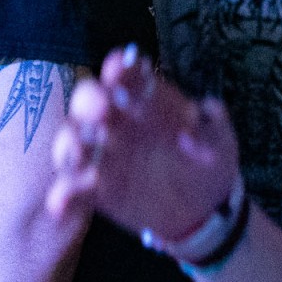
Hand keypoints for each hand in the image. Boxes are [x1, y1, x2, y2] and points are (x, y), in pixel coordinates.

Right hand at [47, 46, 239, 241]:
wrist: (202, 212)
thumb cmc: (208, 165)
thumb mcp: (221, 142)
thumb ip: (213, 127)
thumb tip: (199, 125)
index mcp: (146, 101)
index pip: (128, 77)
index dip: (120, 69)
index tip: (119, 69)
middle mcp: (116, 122)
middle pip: (88, 101)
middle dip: (90, 101)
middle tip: (101, 110)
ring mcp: (102, 156)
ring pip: (71, 142)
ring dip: (69, 145)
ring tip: (78, 156)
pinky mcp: (94, 190)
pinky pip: (71, 190)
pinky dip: (62, 196)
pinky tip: (60, 206)